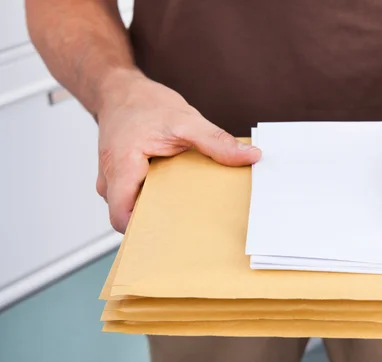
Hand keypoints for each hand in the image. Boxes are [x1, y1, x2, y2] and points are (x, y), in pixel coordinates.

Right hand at [96, 71, 260, 232]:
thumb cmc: (144, 104)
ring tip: (186, 205)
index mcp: (121, 167)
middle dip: (158, 220)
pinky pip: (136, 197)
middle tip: (191, 220)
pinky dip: (155, 195)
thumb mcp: (186, 120)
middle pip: (130, 216)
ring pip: (132, 207)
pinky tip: (175, 190)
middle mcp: (110, 179)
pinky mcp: (121, 179)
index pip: (122, 217)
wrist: (121, 90)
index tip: (177, 231)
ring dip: (157, 207)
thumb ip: (216, 142)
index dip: (145, 230)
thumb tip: (250, 156)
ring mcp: (112, 181)